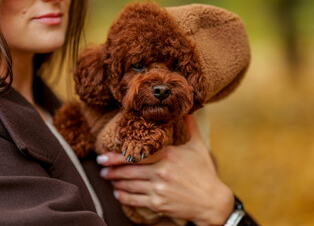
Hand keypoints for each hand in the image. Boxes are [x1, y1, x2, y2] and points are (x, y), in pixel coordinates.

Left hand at [96, 115, 234, 225]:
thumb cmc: (205, 173)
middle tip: (100, 168)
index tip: (104, 155)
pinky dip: (124, 197)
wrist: (213, 202)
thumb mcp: (199, 147)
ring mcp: (158, 189)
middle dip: (111, 170)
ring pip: (129, 185)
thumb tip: (188, 110)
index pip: (136, 155)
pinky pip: (135, 200)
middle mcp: (161, 172)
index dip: (116, 156)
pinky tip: (117, 194)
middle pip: (128, 170)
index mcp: (168, 155)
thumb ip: (191, 128)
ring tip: (107, 179)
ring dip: (115, 182)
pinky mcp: (158, 203)